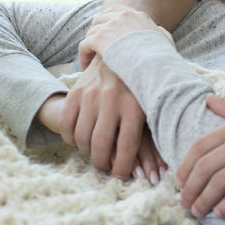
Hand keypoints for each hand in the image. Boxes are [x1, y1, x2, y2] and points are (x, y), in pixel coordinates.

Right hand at [38, 91, 165, 181]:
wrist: (122, 49)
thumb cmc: (142, 84)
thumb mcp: (152, 104)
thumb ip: (153, 133)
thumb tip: (157, 172)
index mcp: (135, 105)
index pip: (127, 146)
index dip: (123, 167)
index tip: (121, 175)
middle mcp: (112, 99)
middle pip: (101, 145)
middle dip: (102, 163)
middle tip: (105, 168)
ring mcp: (91, 94)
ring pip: (82, 137)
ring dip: (86, 152)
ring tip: (94, 154)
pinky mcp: (77, 91)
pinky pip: (67, 124)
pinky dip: (71, 138)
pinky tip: (79, 140)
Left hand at [78, 5, 173, 67]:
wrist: (153, 63)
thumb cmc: (162, 57)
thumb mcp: (165, 40)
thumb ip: (160, 33)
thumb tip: (159, 31)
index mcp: (137, 15)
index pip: (116, 11)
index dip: (108, 21)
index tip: (107, 33)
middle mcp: (122, 16)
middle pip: (100, 19)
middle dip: (97, 32)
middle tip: (96, 47)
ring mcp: (109, 26)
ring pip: (91, 32)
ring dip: (90, 45)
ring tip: (90, 58)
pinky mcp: (99, 38)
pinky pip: (84, 44)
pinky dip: (83, 55)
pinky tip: (85, 65)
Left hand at [175, 94, 224, 218]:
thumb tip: (207, 98)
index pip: (200, 146)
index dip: (185, 167)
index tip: (179, 183)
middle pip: (205, 166)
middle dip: (190, 188)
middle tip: (185, 203)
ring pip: (218, 182)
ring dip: (203, 201)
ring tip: (198, 212)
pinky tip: (221, 214)